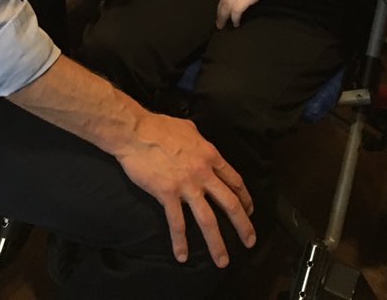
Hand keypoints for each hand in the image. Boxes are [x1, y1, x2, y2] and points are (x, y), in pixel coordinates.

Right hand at [116, 109, 255, 266]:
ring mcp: (186, 185)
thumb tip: (201, 146)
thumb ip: (200, 142)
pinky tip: (182, 256)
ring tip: (223, 261)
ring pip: (208, 219)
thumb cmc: (160, 126)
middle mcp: (203, 173)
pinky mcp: (167, 194)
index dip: (245, 198)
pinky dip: (180, 242)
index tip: (249, 211)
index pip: (234, 180)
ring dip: (217, 243)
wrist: (136, 132)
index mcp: (210, 155)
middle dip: (243, 225)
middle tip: (250, 242)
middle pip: (229, 203)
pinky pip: (177, 223)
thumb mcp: (189, 128)